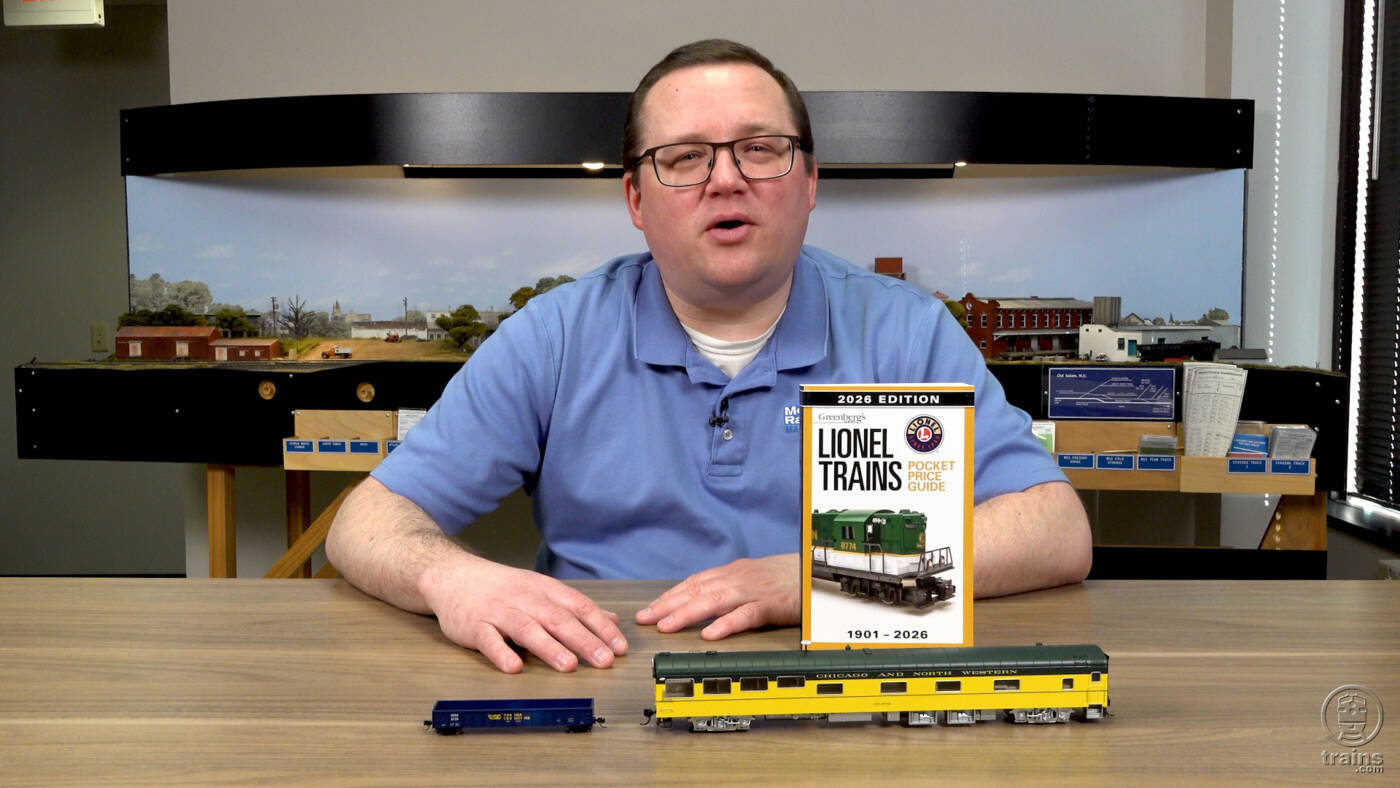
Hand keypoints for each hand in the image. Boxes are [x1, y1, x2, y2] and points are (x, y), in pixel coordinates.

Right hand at [420, 556, 628, 673]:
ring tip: (569, 666)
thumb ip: (574, 606)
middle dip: (584, 640)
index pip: (579, 606)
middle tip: (604, 661)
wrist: (452, 575)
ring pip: (528, 629)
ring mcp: (499, 612)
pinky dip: (501, 653)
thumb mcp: (540, 589)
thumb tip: (611, 620)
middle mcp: (525, 599)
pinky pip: (489, 640)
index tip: (620, 647)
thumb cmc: (500, 587)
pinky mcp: (475, 626)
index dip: (601, 626)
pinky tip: (514, 667)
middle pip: (558, 619)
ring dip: (549, 648)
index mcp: (544, 589)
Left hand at [635, 554, 799, 639]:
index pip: (693, 583)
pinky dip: (726, 624)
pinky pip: (745, 615)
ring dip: (687, 613)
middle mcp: (737, 579)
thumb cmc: (783, 577)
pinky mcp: (770, 605)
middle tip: (645, 619)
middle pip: (697, 590)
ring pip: (714, 601)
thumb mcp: (749, 578)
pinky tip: (710, 634)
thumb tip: (699, 600)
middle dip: (668, 605)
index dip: (669, 596)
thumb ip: (726, 588)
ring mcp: (752, 591)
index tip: (649, 609)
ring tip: (667, 626)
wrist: (814, 572)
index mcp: (731, 573)